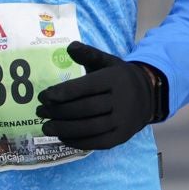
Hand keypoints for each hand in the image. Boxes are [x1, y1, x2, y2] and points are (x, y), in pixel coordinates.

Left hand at [36, 41, 167, 150]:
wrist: (148, 96)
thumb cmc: (119, 77)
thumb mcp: (107, 61)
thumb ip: (88, 54)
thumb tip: (69, 47)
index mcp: (114, 79)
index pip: (85, 87)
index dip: (62, 92)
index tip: (43, 96)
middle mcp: (120, 100)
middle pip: (85, 109)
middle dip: (59, 111)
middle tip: (40, 111)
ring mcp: (122, 121)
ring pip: (90, 128)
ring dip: (64, 129)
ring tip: (46, 127)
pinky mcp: (121, 137)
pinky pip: (97, 142)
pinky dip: (77, 141)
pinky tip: (61, 137)